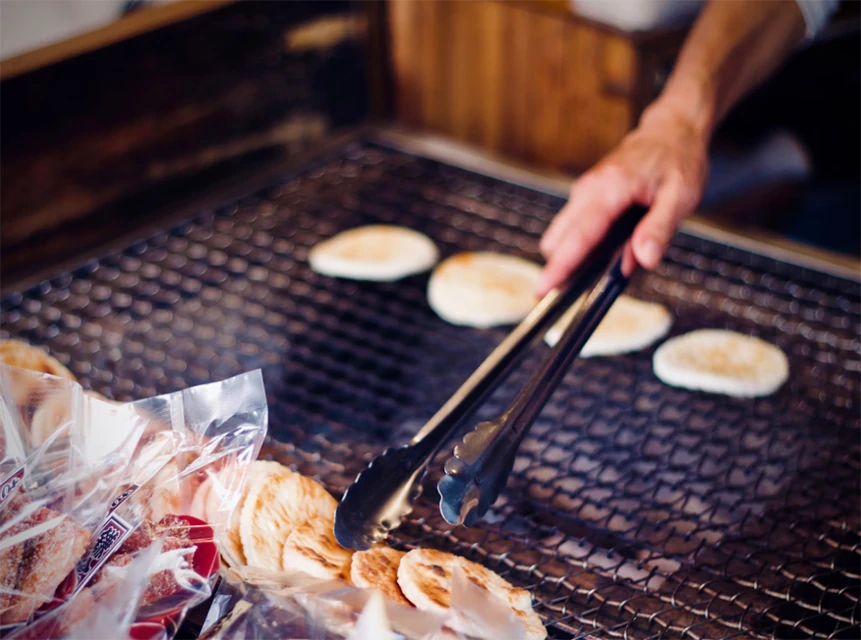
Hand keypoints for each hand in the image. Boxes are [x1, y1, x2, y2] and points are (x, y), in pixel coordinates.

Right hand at [536, 100, 709, 294]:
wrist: (672, 130)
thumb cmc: (678, 159)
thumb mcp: (681, 196)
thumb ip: (659, 228)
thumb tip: (643, 260)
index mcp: (610, 189)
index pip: (579, 236)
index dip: (560, 266)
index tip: (543, 289)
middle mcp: (589, 190)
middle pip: (559, 239)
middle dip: (563, 267)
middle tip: (581, 289)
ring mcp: (584, 192)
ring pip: (563, 234)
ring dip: (575, 255)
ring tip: (609, 261)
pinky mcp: (586, 196)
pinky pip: (574, 226)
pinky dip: (583, 243)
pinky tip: (611, 245)